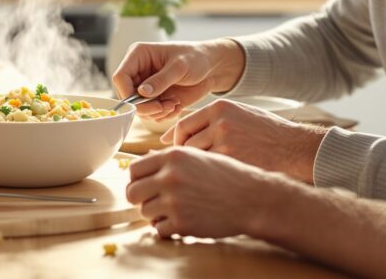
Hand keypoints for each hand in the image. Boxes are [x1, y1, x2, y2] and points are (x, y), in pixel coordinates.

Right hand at [111, 40, 244, 120]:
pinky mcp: (156, 99)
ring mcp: (146, 87)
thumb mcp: (180, 66)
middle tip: (164, 107)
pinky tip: (176, 105)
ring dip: (156, 112)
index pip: (120, 77)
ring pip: (139, 108)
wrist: (212, 68)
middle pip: (127, 96)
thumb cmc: (196, 58)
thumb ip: (161, 80)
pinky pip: (152, 114)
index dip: (127, 93)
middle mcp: (138, 72)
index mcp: (138, 56)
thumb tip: (142, 93)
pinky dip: (163, 114)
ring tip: (174, 104)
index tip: (143, 103)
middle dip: (145, 106)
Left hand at [126, 147, 293, 238]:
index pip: (134, 168)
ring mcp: (175, 201)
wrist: (252, 198)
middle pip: (132, 191)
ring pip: (144, 211)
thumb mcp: (198, 155)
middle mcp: (170, 176)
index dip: (137, 178)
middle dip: (140, 197)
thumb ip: (170, 158)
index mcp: (173, 156)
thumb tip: (144, 160)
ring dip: (155, 213)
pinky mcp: (182, 223)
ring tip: (172, 210)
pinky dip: (166, 228)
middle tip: (153, 200)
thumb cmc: (228, 175)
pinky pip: (159, 229)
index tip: (145, 184)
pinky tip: (179, 221)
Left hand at [162, 99, 327, 183]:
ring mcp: (226, 142)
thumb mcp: (239, 115)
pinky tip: (214, 183)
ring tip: (202, 177)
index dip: (177, 141)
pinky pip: (209, 172)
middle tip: (189, 170)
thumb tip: (177, 133)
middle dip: (185, 159)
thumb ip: (211, 120)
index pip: (184, 125)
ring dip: (195, 170)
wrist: (296, 149)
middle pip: (186, 144)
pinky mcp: (234, 161)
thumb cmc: (267, 134)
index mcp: (220, 108)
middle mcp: (220, 122)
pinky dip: (207, 179)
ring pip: (195, 160)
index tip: (176, 153)